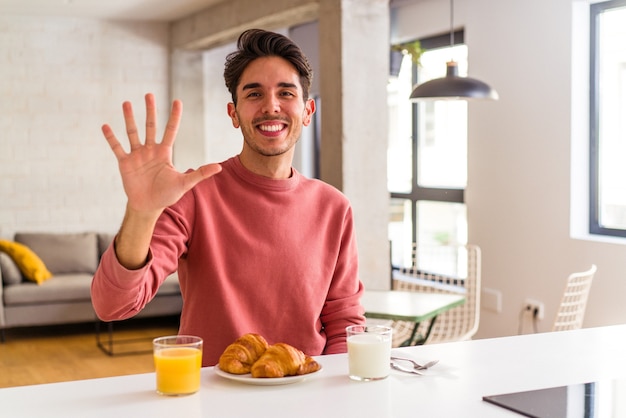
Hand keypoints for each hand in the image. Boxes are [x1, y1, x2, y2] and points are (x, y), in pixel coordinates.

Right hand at [102, 93, 221, 216]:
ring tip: (126, 103)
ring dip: (129, 118)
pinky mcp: (125, 163)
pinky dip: (111, 138)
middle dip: (150, 111)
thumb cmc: (167, 195)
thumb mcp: (185, 183)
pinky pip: (117, 148)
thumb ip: (200, 173)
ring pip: (133, 133)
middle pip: (151, 126)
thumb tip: (219, 168)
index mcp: (165, 152)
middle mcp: (150, 150)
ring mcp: (137, 155)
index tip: (177, 101)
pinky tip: (106, 126)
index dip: (174, 116)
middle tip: (149, 94)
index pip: (171, 130)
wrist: (148, 206)